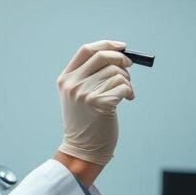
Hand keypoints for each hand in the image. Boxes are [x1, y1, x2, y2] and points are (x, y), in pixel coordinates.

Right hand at [57, 40, 134, 165]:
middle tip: (129, 67)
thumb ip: (91, 75)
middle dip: (122, 60)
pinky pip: (123, 86)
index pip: (86, 50)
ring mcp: (85, 94)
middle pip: (104, 57)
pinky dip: (129, 91)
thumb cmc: (86, 122)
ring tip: (126, 92)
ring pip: (117, 73)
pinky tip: (128, 99)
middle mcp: (73, 84)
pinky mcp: (100, 103)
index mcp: (66, 79)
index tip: (122, 47)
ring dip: (127, 81)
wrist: (82, 150)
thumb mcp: (78, 96)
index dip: (106, 45)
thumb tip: (120, 55)